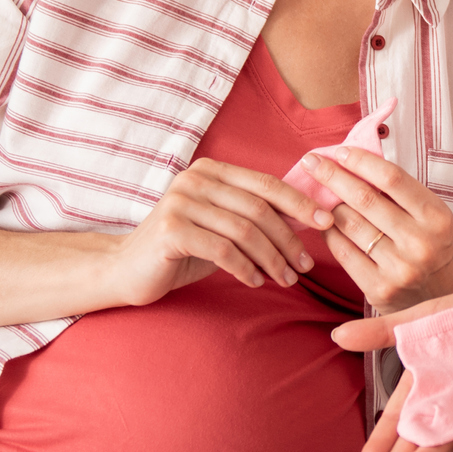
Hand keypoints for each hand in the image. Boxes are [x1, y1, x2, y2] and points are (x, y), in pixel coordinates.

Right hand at [104, 158, 333, 305]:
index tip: (327, 222)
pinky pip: (223, 250)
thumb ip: (255, 215)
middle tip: (306, 265)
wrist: (125, 269)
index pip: (267, 183)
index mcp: (212, 170)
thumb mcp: (222, 225)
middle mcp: (195, 180)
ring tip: (286, 278)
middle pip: (259, 208)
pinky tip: (256, 281)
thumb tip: (309, 216)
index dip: (300, 202)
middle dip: (289, 239)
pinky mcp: (171, 230)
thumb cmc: (182, 248)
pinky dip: (245, 268)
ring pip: (245, 231)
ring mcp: (181, 203)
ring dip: (272, 258)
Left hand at [295, 147, 452, 311]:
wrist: (437, 294)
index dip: (362, 161)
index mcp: (436, 216)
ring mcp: (399, 267)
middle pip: (365, 199)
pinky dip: (329, 232)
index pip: (392, 178)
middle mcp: (420, 242)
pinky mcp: (379, 288)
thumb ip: (398, 192)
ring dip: (328, 205)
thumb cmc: (427, 243)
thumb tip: (352, 160)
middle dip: (332, 176)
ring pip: (349, 224)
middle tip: (311, 162)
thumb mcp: (428, 215)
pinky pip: (342, 251)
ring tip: (318, 194)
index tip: (340, 152)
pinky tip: (323, 222)